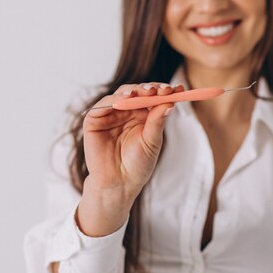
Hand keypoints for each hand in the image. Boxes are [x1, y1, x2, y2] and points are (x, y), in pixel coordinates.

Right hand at [82, 82, 183, 200]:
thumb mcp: (152, 141)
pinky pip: (103, 104)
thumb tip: (170, 102)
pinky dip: (114, 99)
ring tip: (146, 91)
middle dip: (150, 89)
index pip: (153, 98)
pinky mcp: (94, 120)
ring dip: (134, 91)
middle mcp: (126, 112)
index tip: (177, 89)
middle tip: (162, 89)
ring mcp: (110, 114)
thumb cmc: (137, 165)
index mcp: (142, 116)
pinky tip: (126, 98)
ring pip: (121, 94)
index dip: (164, 92)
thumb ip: (157, 121)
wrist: (119, 183)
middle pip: (138, 92)